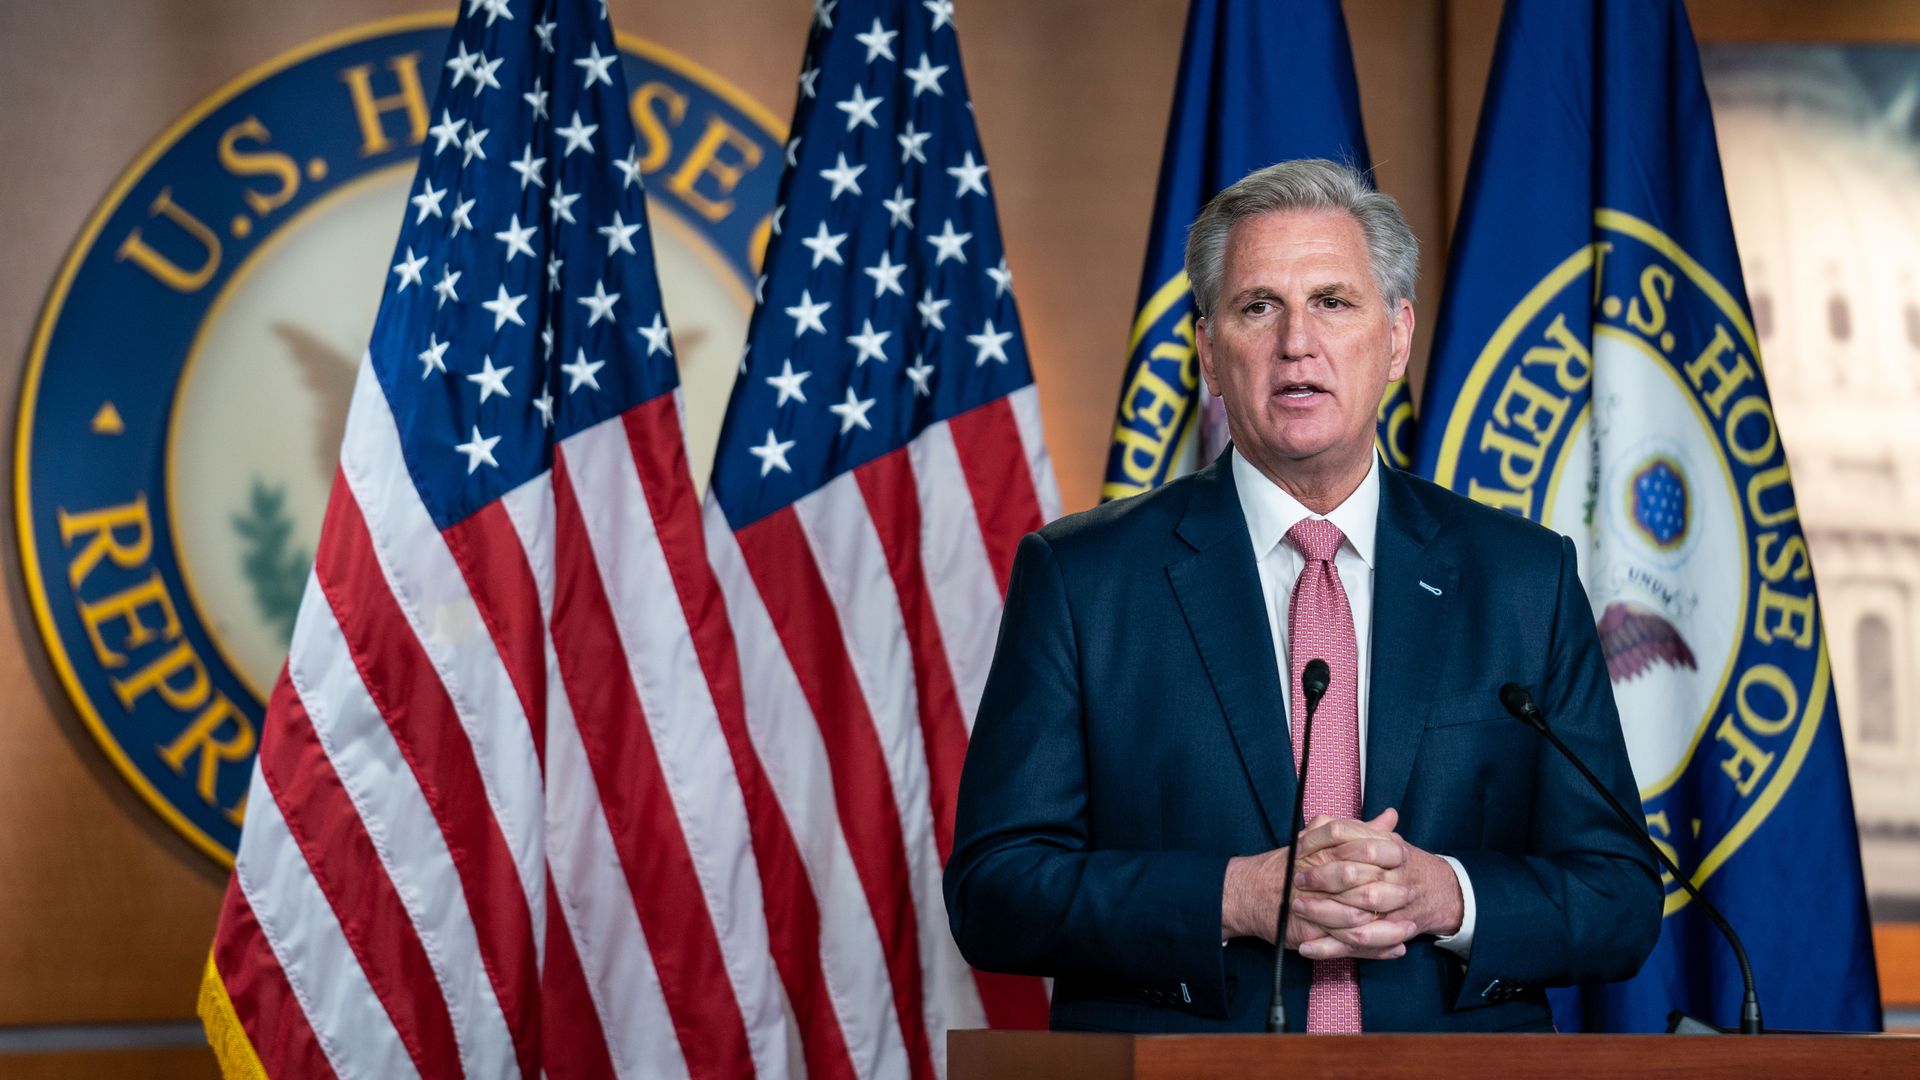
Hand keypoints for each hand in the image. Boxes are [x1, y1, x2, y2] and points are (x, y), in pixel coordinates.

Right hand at [1219, 808, 1428, 960]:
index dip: (1385, 851)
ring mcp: (1316, 906)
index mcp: (1321, 851)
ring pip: (1359, 918)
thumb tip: (1390, 816)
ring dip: (1388, 925)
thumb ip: (1357, 829)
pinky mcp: (1313, 932)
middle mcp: (1318, 877)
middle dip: (1391, 891)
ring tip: (1410, 926)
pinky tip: (1396, 948)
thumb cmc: (1286, 866)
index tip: (1404, 855)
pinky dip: (1375, 949)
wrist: (1250, 892)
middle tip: (1410, 893)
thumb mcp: (1318, 838)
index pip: (1360, 846)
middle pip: (1362, 883)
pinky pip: (1349, 943)